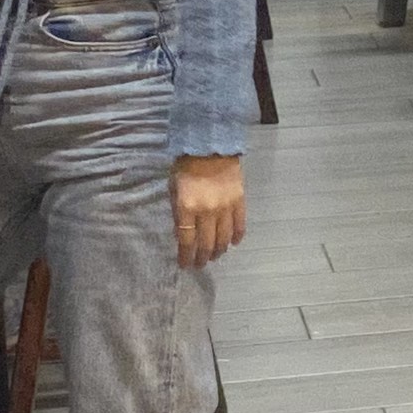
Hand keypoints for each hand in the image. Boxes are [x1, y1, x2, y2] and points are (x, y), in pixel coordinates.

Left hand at [173, 155, 246, 270]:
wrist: (210, 146)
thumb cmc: (186, 166)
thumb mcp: (173, 189)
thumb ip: (177, 212)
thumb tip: (181, 234)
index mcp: (186, 207)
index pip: (187, 240)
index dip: (186, 256)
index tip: (185, 265)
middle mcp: (206, 211)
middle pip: (206, 243)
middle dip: (202, 257)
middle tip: (200, 264)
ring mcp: (225, 207)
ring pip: (224, 238)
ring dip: (219, 250)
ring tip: (215, 255)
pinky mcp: (239, 201)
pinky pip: (239, 225)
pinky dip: (237, 237)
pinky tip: (233, 244)